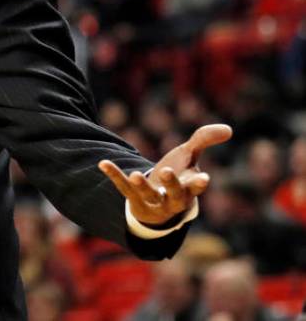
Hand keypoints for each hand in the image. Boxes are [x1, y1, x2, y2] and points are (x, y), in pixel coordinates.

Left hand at [98, 123, 231, 226]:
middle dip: (172, 184)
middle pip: (175, 194)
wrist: (159, 204)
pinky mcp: (134, 200)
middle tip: (166, 171)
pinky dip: (114, 175)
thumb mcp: (189, 156)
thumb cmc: (178, 176)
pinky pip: (123, 188)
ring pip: (148, 195)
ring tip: (136, 174)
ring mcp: (153, 201)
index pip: (196, 187)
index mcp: (190, 188)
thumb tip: (228, 129)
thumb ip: (204, 140)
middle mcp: (173, 199)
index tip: (204, 179)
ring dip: (142, 186)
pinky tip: (103, 163)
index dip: (199, 183)